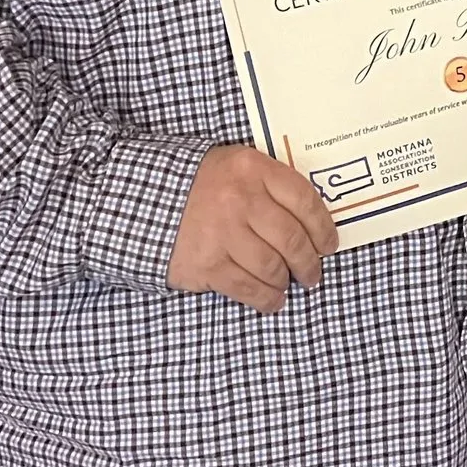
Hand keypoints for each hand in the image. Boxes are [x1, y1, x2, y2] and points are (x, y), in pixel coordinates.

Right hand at [166, 144, 337, 311]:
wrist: (138, 199)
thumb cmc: (195, 184)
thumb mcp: (234, 167)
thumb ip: (269, 186)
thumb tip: (309, 224)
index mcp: (251, 168)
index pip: (304, 199)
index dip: (324, 228)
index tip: (329, 244)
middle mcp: (240, 199)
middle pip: (292, 238)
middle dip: (309, 262)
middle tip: (313, 273)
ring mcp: (222, 233)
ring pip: (273, 267)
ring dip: (286, 281)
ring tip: (288, 285)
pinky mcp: (207, 264)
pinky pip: (248, 288)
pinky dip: (266, 299)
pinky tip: (272, 300)